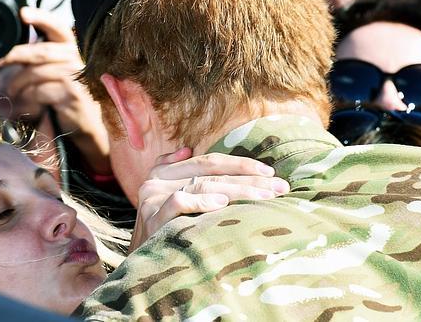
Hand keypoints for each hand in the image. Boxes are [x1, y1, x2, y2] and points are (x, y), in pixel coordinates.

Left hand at [0, 7, 109, 172]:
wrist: (87, 123)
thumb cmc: (66, 95)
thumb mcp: (55, 72)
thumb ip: (40, 58)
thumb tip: (9, 51)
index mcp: (70, 47)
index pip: (57, 26)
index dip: (41, 17)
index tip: (23, 13)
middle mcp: (76, 58)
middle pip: (39, 51)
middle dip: (13, 55)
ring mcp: (75, 77)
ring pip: (36, 74)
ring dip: (17, 84)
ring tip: (10, 92)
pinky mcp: (72, 95)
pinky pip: (40, 92)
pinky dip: (27, 99)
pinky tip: (24, 106)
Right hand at [130, 148, 290, 250]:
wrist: (139, 271)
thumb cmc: (164, 236)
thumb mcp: (171, 205)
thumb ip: (180, 177)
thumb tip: (188, 149)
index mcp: (162, 172)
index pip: (208, 161)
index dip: (241, 164)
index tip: (270, 173)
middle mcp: (155, 181)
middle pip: (209, 171)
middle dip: (248, 177)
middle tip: (280, 186)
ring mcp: (152, 198)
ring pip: (201, 184)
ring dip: (239, 189)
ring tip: (265, 196)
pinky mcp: (151, 217)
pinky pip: (179, 202)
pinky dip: (202, 201)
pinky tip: (223, 204)